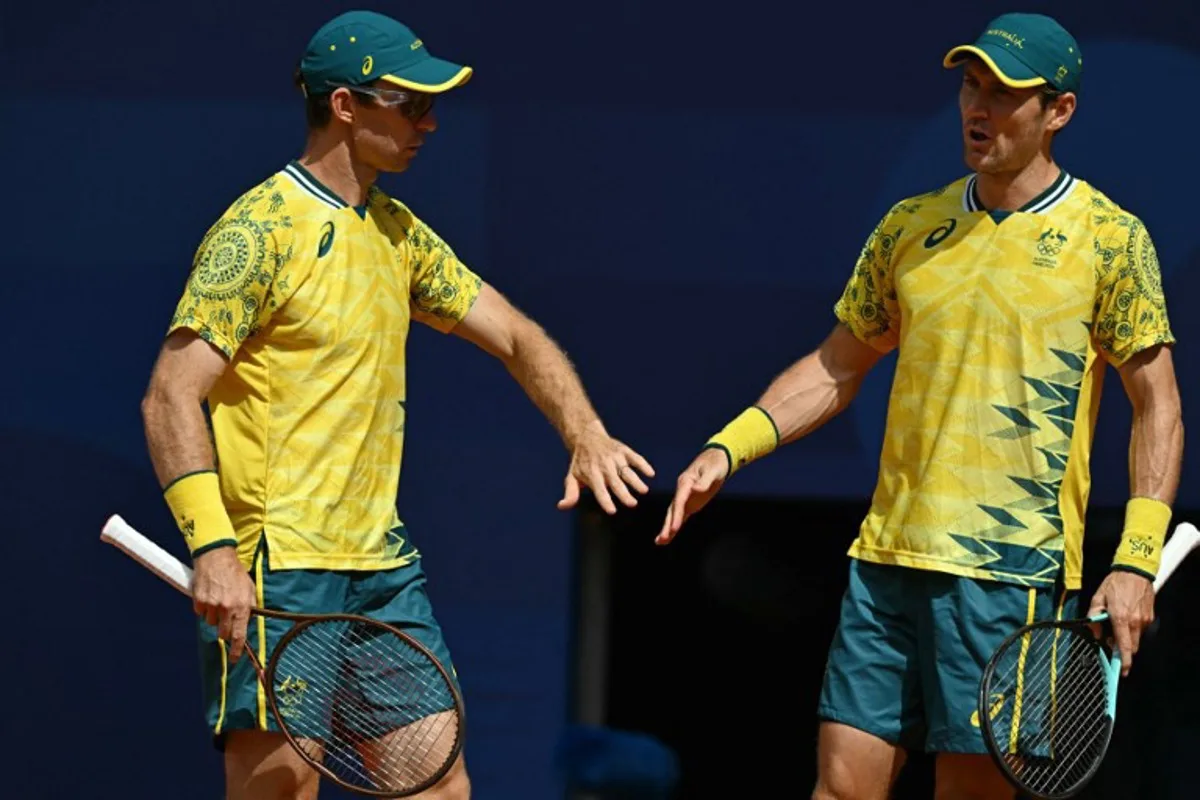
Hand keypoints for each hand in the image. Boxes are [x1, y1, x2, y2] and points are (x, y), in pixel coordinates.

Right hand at [192, 546, 256, 661]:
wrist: (217, 557)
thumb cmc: (235, 574)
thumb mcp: (250, 589)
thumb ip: (250, 607)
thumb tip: (250, 623)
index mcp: (241, 606)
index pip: (239, 635)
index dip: (236, 650)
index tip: (234, 659)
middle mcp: (226, 608)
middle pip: (223, 632)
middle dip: (225, 630)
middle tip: (226, 618)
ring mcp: (211, 605)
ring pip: (211, 623)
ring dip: (215, 616)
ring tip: (219, 600)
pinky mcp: (199, 601)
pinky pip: (201, 613)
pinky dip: (204, 608)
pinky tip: (210, 596)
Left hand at [558, 422, 655, 513]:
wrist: (587, 437)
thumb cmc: (580, 462)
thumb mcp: (572, 477)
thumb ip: (570, 494)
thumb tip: (562, 507)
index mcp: (592, 475)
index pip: (599, 491)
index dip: (605, 501)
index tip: (612, 511)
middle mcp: (604, 467)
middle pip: (616, 483)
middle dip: (623, 493)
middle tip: (632, 504)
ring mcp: (615, 458)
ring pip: (627, 471)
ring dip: (636, 480)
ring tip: (643, 491)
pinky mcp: (624, 451)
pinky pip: (635, 457)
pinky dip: (643, 464)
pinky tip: (650, 473)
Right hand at [656, 448, 728, 544]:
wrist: (716, 460)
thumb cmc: (715, 464)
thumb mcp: (713, 470)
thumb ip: (705, 480)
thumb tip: (697, 489)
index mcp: (686, 482)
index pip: (679, 501)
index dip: (676, 514)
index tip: (674, 527)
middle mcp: (682, 491)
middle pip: (673, 510)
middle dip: (668, 524)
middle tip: (663, 538)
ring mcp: (685, 498)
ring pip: (673, 515)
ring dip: (667, 528)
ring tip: (660, 542)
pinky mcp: (689, 504)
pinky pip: (680, 516)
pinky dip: (674, 527)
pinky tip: (668, 537)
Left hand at [1087, 570, 1155, 676]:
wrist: (1135, 571)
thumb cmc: (1114, 583)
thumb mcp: (1097, 597)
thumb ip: (1093, 616)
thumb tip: (1093, 633)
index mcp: (1120, 618)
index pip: (1123, 646)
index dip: (1123, 661)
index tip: (1121, 671)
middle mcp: (1135, 622)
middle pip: (1131, 647)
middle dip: (1121, 649)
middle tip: (1110, 641)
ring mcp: (1145, 620)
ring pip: (1136, 639)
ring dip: (1126, 638)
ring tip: (1116, 624)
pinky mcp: (1150, 616)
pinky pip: (1141, 630)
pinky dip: (1132, 629)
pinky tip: (1125, 617)